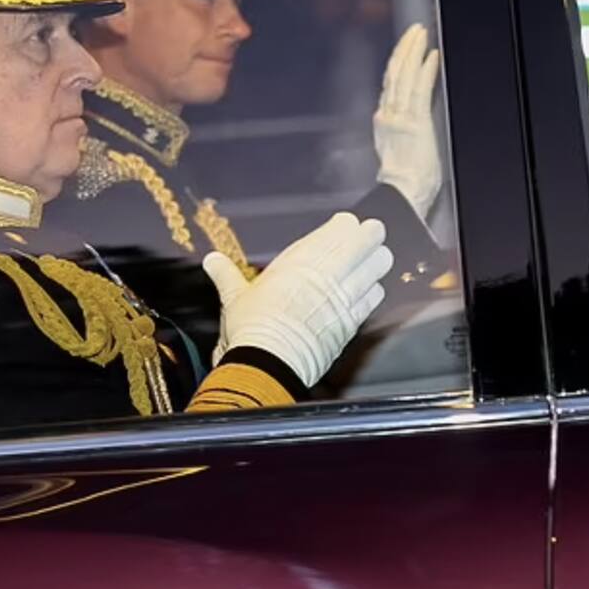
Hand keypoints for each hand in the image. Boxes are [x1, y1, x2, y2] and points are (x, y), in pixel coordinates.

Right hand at [203, 213, 392, 386]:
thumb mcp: (234, 296)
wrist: (268, 362)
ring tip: (375, 258)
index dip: (345, 226)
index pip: (337, 229)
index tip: (345, 226)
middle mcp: (326, 272)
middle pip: (365, 240)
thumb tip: (211, 261)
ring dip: (377, 260)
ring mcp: (342, 295)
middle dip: (369, 235)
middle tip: (370, 234)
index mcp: (299, 259)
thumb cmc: (251, 328)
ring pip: (377, 265)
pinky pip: (374, 297)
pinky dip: (374, 291)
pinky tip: (371, 290)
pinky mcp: (351, 320)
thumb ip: (226, 275)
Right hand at [374, 23, 441, 219]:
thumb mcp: (393, 150)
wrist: (402, 193)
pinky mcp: (415, 121)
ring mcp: (401, 117)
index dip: (397, 63)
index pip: (390, 84)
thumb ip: (393, 131)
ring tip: (421, 34)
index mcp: (383, 121)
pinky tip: (431, 56)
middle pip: (394, 74)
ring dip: (413, 52)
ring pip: (404, 76)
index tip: (405, 47)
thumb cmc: (404, 181)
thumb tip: (393, 119)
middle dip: (404, 49)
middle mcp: (388, 114)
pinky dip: (425, 70)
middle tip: (414, 30)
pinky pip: (419, 89)